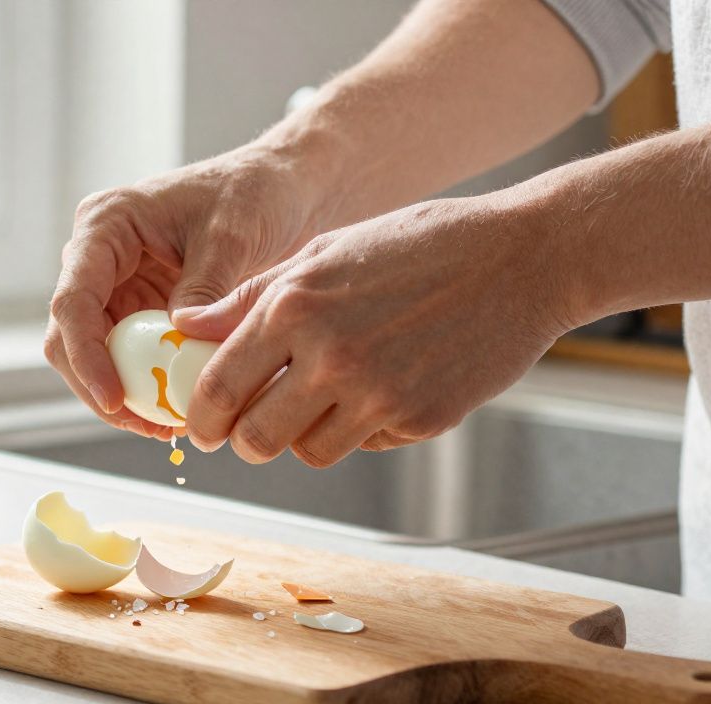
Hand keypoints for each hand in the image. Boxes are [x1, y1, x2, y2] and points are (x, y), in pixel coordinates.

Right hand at [45, 146, 320, 438]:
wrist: (277, 189)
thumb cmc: (251, 193)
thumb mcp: (231, 236)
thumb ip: (202, 286)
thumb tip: (179, 337)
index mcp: (105, 226)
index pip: (73, 300)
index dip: (86, 355)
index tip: (114, 399)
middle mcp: (98, 257)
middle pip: (69, 336)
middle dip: (98, 386)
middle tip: (145, 425)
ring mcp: (115, 285)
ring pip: (93, 355)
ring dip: (122, 394)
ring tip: (165, 427)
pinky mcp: (139, 309)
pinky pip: (128, 358)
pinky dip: (145, 387)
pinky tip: (176, 412)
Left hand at [181, 194, 573, 465]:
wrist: (523, 259)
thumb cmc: (417, 246)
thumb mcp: (324, 252)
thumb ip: (251, 297)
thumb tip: (187, 327)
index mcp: (294, 305)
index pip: (217, 387)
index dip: (200, 417)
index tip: (202, 425)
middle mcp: (330, 354)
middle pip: (255, 437)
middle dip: (244, 441)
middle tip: (249, 432)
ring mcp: (379, 392)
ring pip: (308, 451)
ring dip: (303, 436)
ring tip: (320, 403)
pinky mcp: (422, 418)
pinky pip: (366, 444)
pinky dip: (361, 429)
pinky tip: (382, 387)